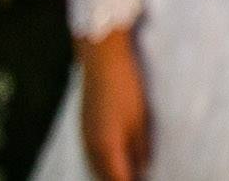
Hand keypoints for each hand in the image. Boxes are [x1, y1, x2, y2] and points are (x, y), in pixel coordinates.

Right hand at [78, 32, 149, 180]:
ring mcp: (85, 138)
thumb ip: (140, 148)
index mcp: (106, 148)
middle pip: (105, 177)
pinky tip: (116, 160)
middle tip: (141, 177)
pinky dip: (104, 163)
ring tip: (130, 173)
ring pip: (98, 168)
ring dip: (111, 174)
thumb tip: (144, 169)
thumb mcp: (140, 119)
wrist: (102, 60)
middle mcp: (91, 148)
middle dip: (121, 180)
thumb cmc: (125, 88)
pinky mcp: (85, 128)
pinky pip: (93, 156)